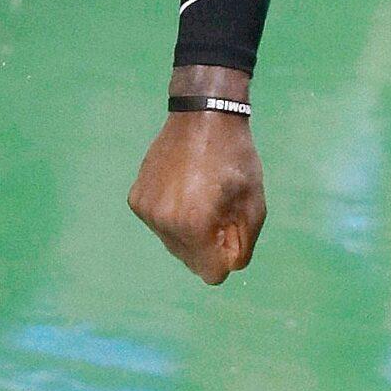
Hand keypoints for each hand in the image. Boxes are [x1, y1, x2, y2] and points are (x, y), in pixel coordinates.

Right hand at [129, 103, 265, 286]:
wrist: (202, 117)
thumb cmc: (235, 159)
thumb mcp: (254, 204)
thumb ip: (243, 244)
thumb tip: (228, 268)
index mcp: (194, 226)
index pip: (211, 273)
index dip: (225, 258)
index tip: (229, 231)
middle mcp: (163, 223)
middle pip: (190, 261)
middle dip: (207, 245)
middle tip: (217, 209)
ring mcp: (146, 211)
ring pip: (172, 244)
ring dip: (189, 232)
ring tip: (200, 197)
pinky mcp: (136, 199)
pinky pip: (158, 225)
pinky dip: (172, 217)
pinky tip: (182, 189)